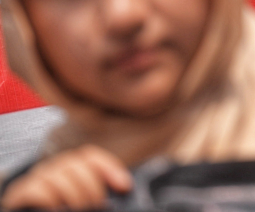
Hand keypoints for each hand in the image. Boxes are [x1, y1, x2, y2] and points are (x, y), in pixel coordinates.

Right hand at [1, 145, 131, 210]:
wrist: (31, 210)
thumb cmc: (65, 205)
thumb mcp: (87, 196)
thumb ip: (100, 192)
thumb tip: (125, 188)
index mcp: (74, 165)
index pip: (91, 156)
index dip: (109, 168)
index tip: (125, 186)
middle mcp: (56, 166)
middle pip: (76, 164)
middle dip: (92, 187)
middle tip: (98, 205)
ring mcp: (39, 176)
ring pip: (58, 176)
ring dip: (74, 195)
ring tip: (80, 209)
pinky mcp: (22, 190)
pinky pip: (38, 189)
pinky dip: (51, 200)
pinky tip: (57, 209)